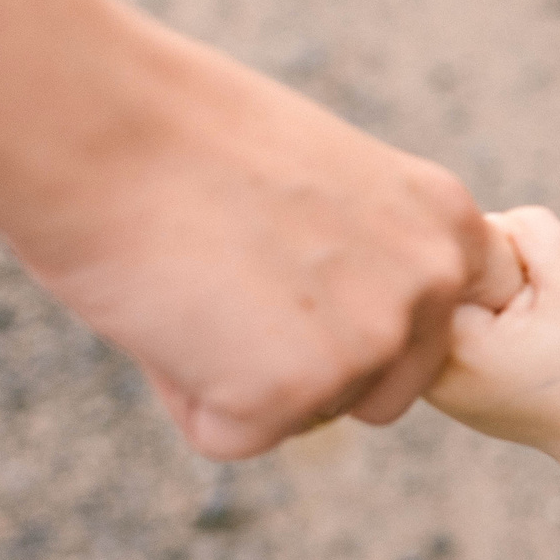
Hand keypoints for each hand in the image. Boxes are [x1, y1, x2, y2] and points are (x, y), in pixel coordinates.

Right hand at [17, 46, 527, 460]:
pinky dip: (185, 395)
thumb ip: (370, 252)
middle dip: (305, 363)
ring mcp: (368, 344)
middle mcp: (430, 285)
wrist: (98, 124)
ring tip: (195, 281)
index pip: (461, 320)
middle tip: (227, 275)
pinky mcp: (291, 395)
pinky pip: (231, 434)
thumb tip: (359, 322)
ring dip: (243, 376)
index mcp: (447, 222)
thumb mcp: (328, 177)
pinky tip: (167, 314)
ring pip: (304, 415)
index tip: (324, 295)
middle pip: (380, 387)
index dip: (384, 322)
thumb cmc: (185, 133)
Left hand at [427, 206, 559, 456]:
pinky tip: (501, 342)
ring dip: (476, 295)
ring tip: (514, 332)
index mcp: (451, 342)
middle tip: (525, 314)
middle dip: (484, 274)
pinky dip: (470, 317)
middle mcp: (421, 366)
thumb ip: (532, 231)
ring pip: (439, 296)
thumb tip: (477, 221)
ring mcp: (420, 379)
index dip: (500, 257)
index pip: (450, 254)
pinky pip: (440, 321)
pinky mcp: (428, 382)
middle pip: (438, 274)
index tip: (531, 296)